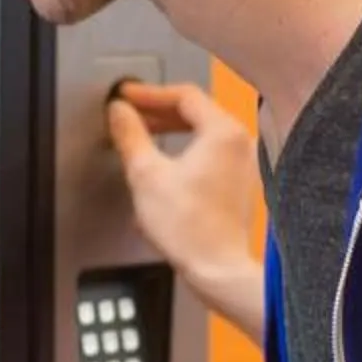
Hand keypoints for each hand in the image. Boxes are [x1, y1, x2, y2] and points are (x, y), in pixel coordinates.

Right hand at [106, 81, 264, 340]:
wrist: (216, 268)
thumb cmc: (188, 228)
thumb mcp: (145, 174)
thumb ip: (130, 135)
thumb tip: (118, 112)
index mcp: (223, 131)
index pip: (183, 95)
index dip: (149, 93)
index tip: (126, 95)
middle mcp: (240, 143)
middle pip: (195, 111)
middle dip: (158, 111)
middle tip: (131, 113)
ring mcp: (243, 164)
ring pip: (203, 132)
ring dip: (170, 130)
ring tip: (142, 135)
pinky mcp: (238, 184)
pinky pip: (210, 152)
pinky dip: (185, 148)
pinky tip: (163, 162)